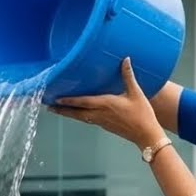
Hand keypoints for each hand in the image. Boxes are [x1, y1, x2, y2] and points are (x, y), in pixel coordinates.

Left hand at [50, 57, 165, 147]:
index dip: (68, 101)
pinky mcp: (104, 126)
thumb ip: (128, 76)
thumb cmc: (142, 115)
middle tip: (48, 107)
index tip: (55, 99)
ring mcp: (101, 122)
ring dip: (68, 113)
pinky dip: (78, 116)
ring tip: (57, 110)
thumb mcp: (136, 93)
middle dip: (62, 110)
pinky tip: (77, 113)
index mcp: (105, 104)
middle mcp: (99, 114)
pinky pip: (87, 120)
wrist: (146, 135)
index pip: (82, 102)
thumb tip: (125, 60)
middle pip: (75, 113)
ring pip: (80, 117)